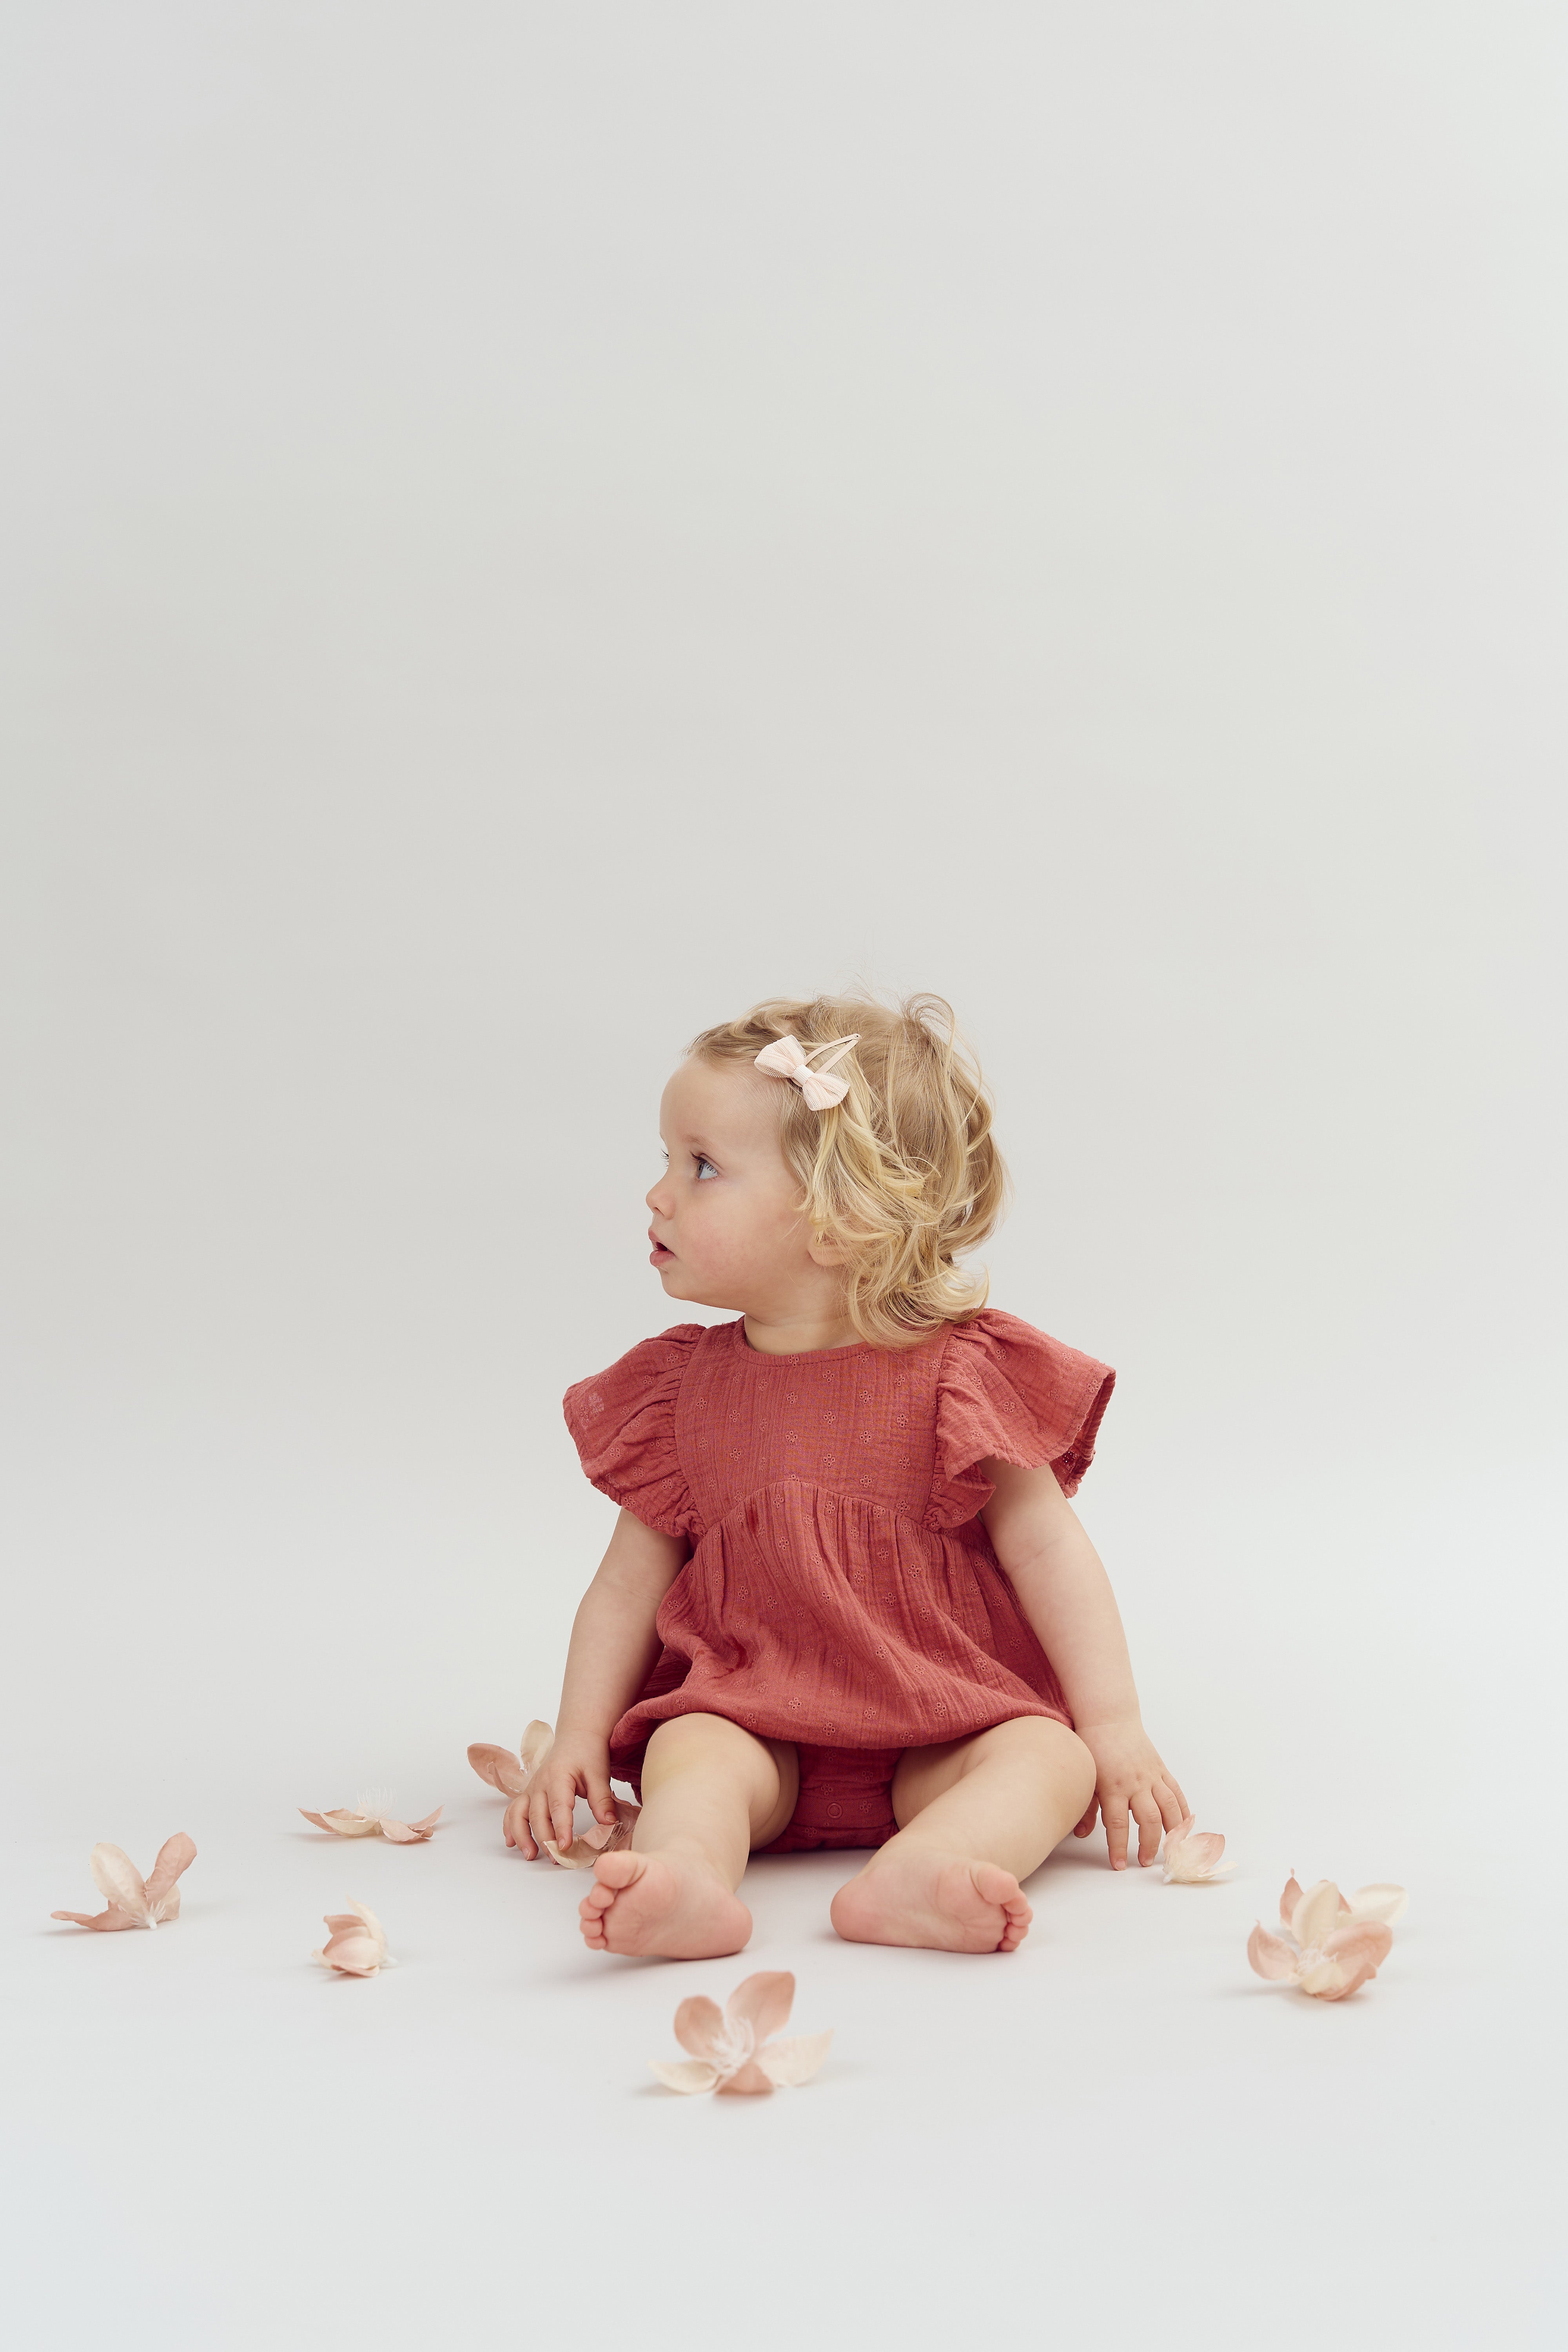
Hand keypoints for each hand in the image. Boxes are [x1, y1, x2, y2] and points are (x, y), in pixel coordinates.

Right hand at [503, 1731, 619, 1859]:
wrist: (577, 1737)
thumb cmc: (588, 1754)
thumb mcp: (599, 1773)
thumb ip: (602, 1798)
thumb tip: (608, 1823)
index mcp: (558, 1776)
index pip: (558, 1806)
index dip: (561, 1828)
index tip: (565, 1847)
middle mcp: (540, 1783)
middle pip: (537, 1815)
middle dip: (544, 1839)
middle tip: (556, 1859)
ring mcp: (531, 1788)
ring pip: (518, 1814)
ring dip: (522, 1835)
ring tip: (530, 1855)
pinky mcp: (528, 1793)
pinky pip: (513, 1810)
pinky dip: (509, 1826)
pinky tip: (511, 1842)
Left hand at [1072, 1717, 1188, 1870]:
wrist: (1109, 1719)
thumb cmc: (1093, 1747)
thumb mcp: (1086, 1777)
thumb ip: (1085, 1807)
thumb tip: (1080, 1834)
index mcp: (1113, 1786)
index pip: (1117, 1824)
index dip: (1119, 1847)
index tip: (1119, 1865)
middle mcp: (1135, 1783)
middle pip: (1148, 1819)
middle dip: (1150, 1844)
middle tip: (1147, 1862)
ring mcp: (1152, 1775)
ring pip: (1169, 1807)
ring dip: (1173, 1831)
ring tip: (1174, 1850)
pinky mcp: (1162, 1769)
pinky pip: (1176, 1792)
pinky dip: (1183, 1810)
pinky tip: (1186, 1825)